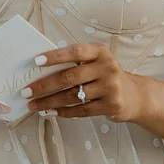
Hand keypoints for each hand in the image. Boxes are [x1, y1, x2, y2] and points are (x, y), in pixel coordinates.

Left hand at [25, 43, 144, 122]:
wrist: (136, 95)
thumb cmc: (106, 75)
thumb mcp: (96, 62)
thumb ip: (75, 63)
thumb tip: (41, 70)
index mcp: (100, 51)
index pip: (75, 51)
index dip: (55, 56)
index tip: (35, 61)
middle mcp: (107, 67)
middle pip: (69, 77)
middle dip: (44, 85)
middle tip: (27, 91)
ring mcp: (111, 87)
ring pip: (72, 96)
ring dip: (49, 102)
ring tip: (34, 105)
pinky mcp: (112, 105)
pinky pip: (81, 110)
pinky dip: (63, 112)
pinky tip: (51, 112)